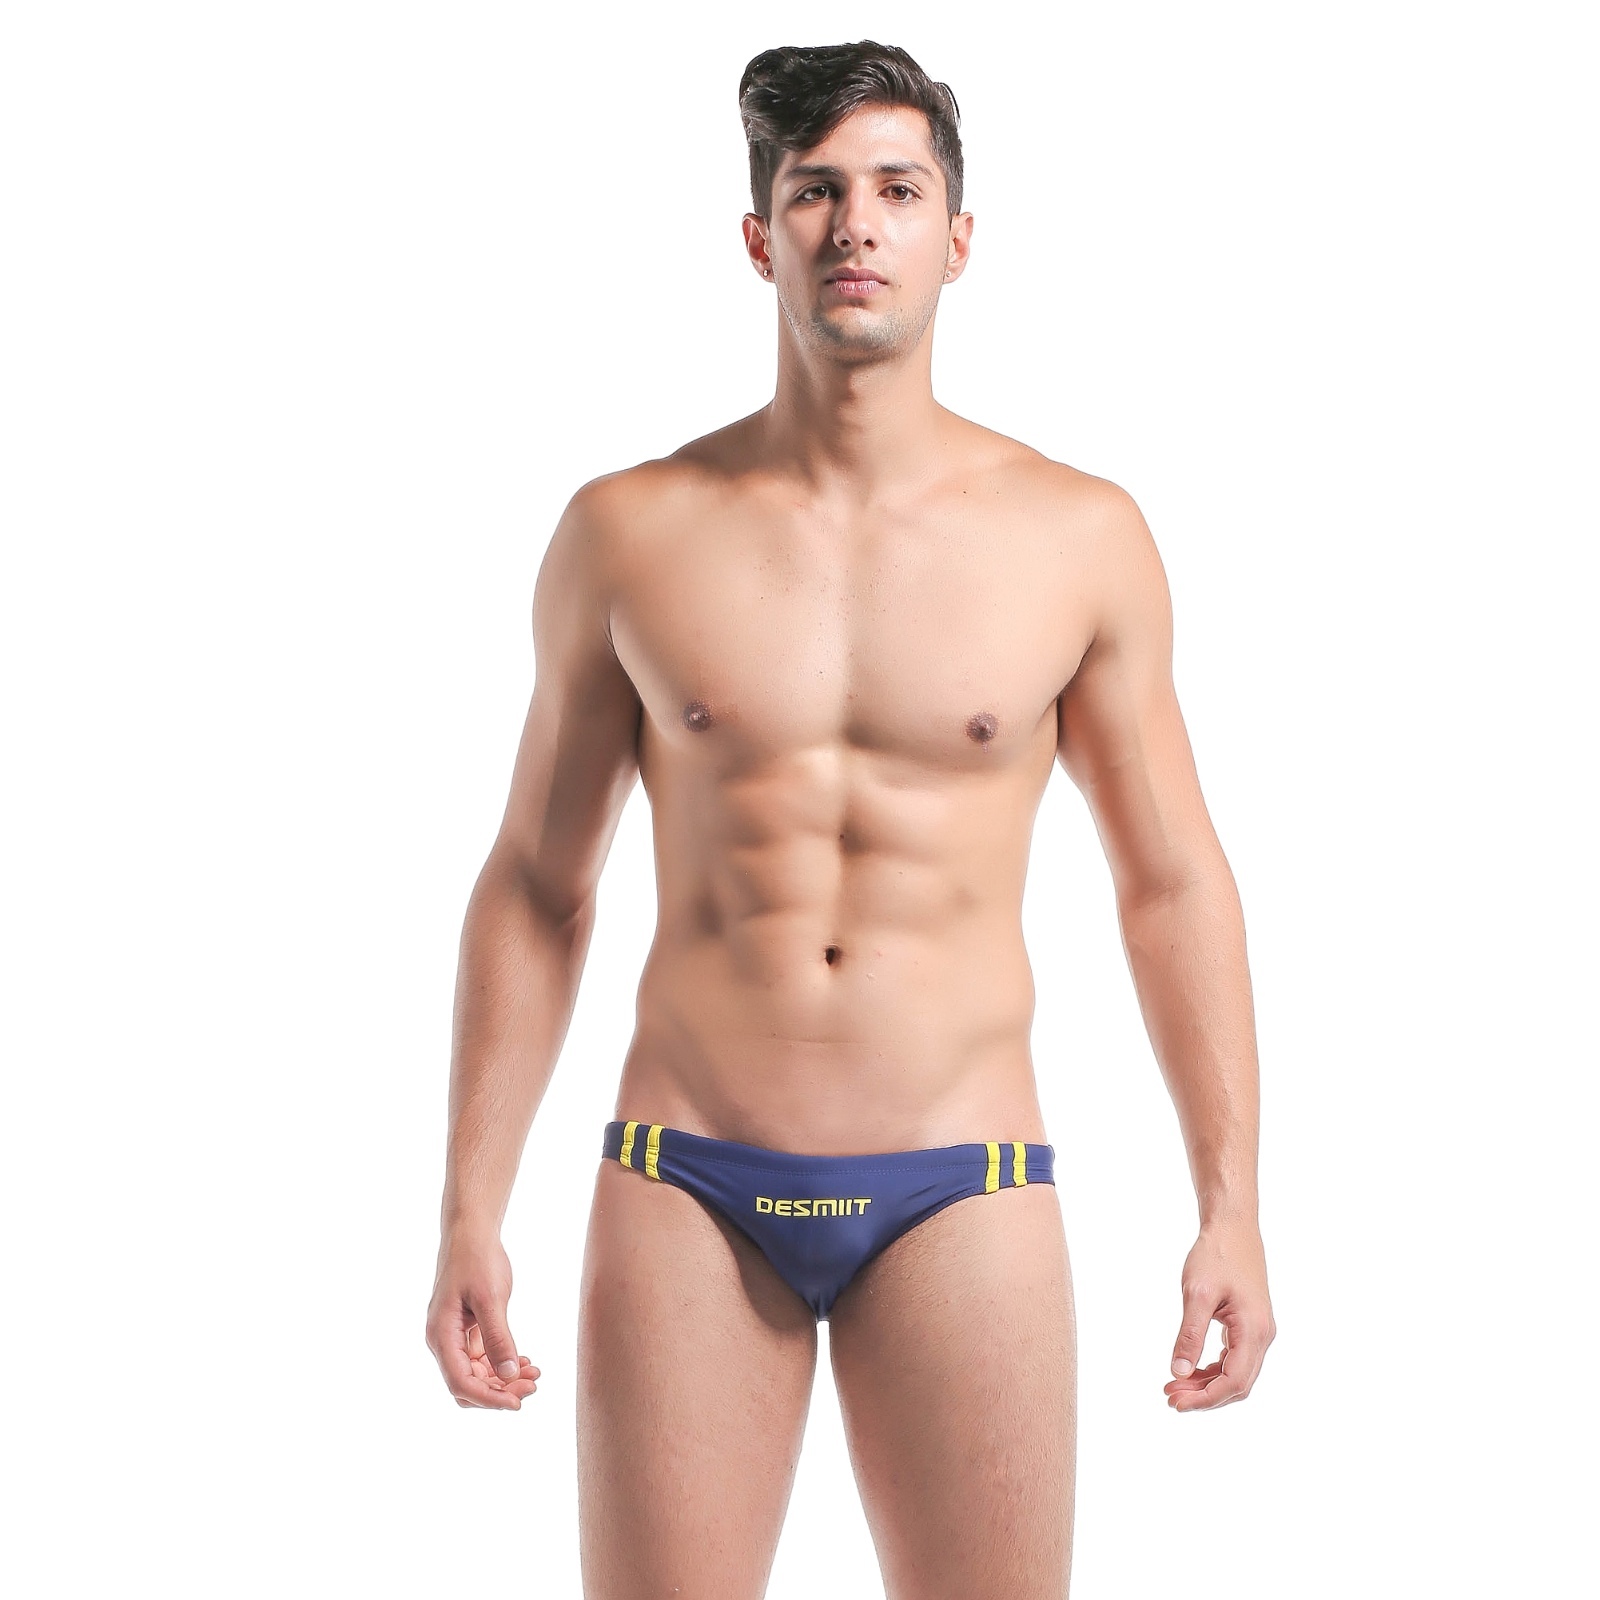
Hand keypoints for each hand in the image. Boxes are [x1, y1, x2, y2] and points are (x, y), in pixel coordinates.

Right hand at [426, 1231, 541, 1410]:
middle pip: (468, 1384)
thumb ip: (498, 1337)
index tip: (517, 1403)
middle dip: (500, 1391)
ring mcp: (454, 1337)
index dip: (488, 1398)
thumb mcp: (491, 1297)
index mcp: (440, 1335)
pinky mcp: (467, 1331)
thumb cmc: (477, 1259)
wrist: (471, 1232)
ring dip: (504, 1379)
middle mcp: (443, 1341)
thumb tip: (509, 1374)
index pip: (460, 1382)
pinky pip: (482, 1359)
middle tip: (533, 1384)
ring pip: (477, 1375)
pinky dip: (503, 1364)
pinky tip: (525, 1362)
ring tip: (534, 1373)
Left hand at [1164, 1219, 1274, 1410]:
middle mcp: (1262, 1335)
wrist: (1232, 1227)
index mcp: (1254, 1330)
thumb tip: (1179, 1372)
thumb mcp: (1197, 1293)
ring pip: (1237, 1373)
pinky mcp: (1249, 1325)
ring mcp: (1258, 1331)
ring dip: (1207, 1384)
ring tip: (1174, 1386)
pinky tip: (1191, 1369)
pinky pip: (1234, 1358)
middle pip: (1238, 1383)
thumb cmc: (1216, 1255)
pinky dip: (1213, 1369)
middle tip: (1170, 1397)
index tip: (1176, 1402)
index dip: (1206, 1398)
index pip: (1234, 1381)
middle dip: (1204, 1395)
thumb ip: (1189, 1334)